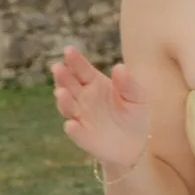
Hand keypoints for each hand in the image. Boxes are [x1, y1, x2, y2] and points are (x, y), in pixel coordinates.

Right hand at [51, 45, 150, 176]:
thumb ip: (128, 83)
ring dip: (63, 100)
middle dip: (62, 77)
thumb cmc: (134, 115)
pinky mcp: (83, 135)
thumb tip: (119, 67)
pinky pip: (76, 131)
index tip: (69, 50)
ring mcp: (80, 116)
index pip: (82, 70)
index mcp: (95, 84)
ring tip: (61, 93)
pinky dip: (73, 129)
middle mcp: (83, 98)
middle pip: (69, 85)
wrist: (134, 144)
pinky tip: (72, 125)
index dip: (74, 60)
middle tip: (58, 68)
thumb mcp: (137, 97)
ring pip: (67, 106)